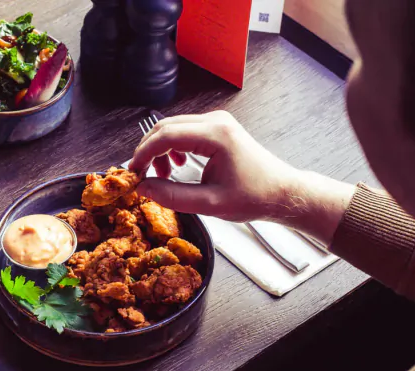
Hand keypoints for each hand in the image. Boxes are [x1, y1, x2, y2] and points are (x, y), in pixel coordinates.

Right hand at [130, 111, 354, 243]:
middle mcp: (216, 122)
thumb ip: (173, 196)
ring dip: (159, 150)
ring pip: (173, 128)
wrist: (281, 192)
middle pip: (166, 127)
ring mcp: (217, 122)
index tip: (133, 174)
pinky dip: (172, 148)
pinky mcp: (218, 129)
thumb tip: (144, 189)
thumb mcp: (210, 204)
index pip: (166, 136)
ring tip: (162, 176)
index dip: (143, 154)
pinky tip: (176, 166)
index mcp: (216, 135)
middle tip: (140, 176)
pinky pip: (184, 132)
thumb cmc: (254, 197)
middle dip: (147, 151)